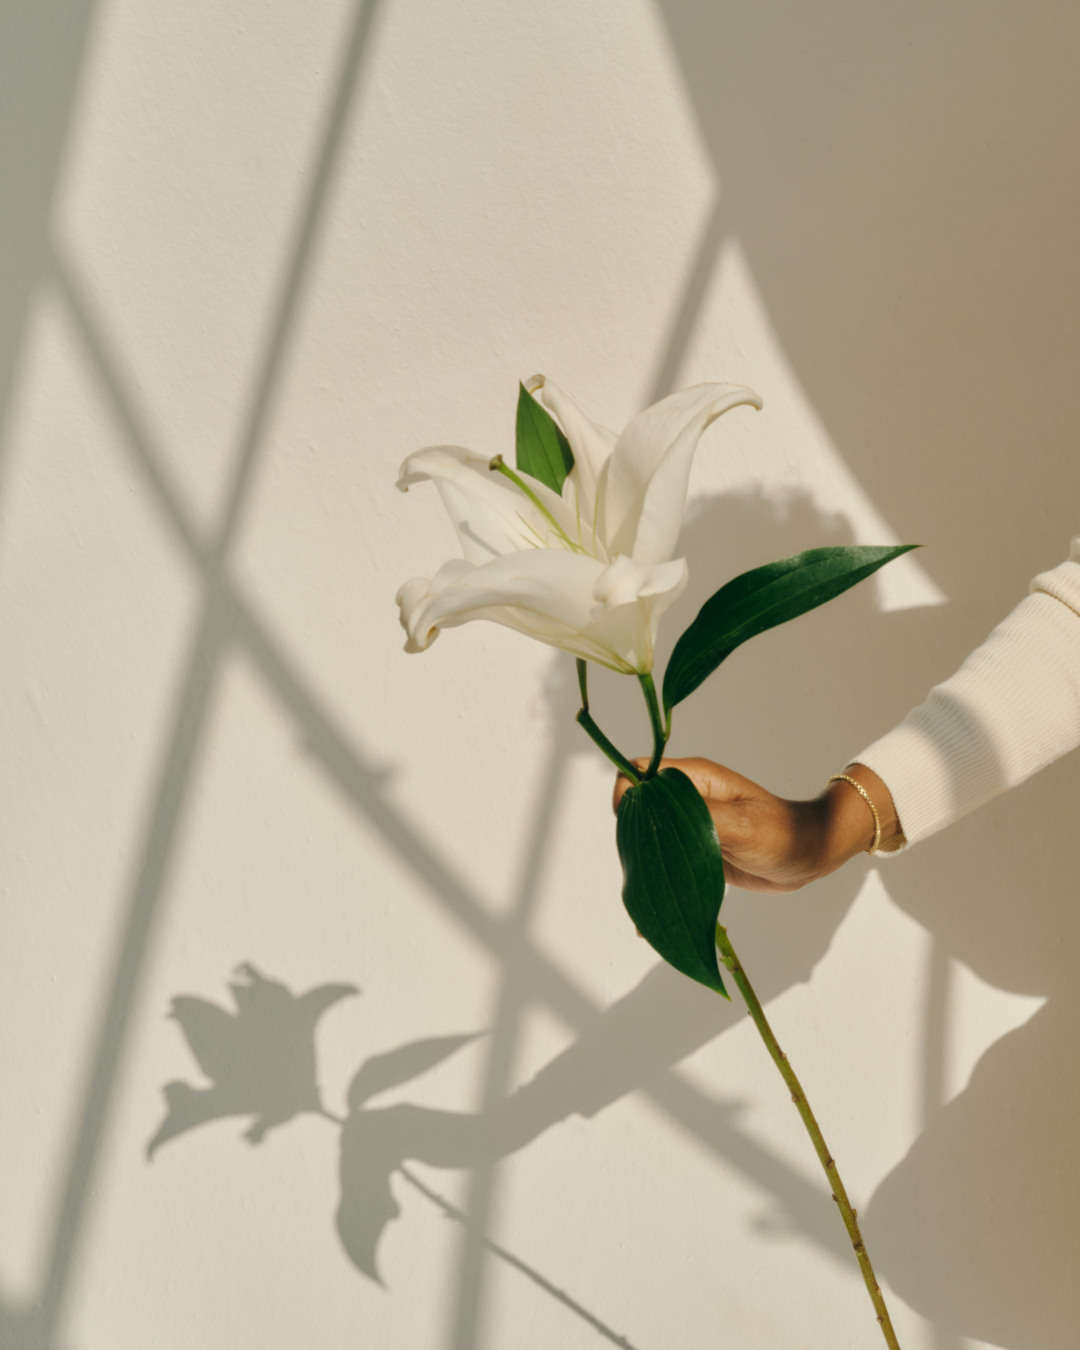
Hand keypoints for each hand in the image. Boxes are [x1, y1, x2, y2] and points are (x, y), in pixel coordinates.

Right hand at [612, 757, 899, 892]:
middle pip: (637, 807)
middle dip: (633, 836)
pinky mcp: (695, 848)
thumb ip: (699, 816)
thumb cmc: (782, 832)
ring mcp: (689, 824)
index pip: (639, 773)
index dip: (627, 796)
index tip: (635, 827)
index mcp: (693, 779)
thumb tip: (655, 811)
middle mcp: (685, 798)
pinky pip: (665, 859)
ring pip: (648, 836)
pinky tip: (652, 913)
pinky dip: (656, 881)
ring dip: (642, 862)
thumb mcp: (742, 825)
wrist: (810, 854)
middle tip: (645, 867)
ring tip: (645, 896)